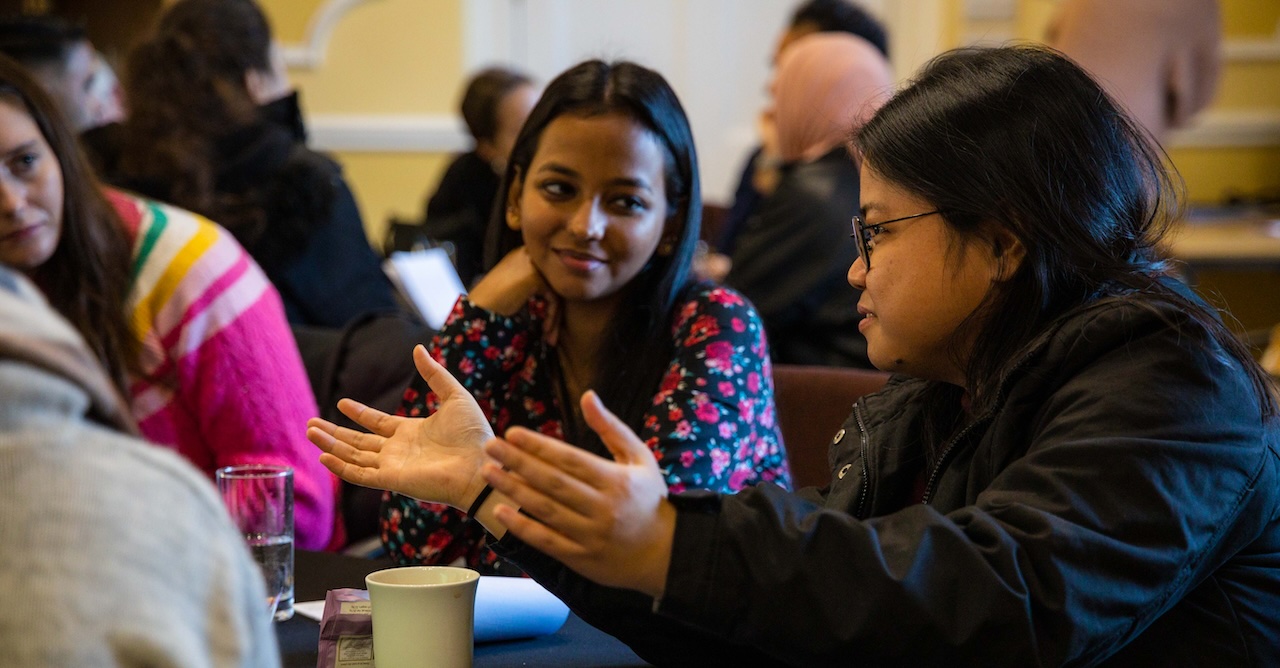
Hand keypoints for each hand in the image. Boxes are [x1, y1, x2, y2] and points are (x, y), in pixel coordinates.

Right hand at [306, 345, 493, 508]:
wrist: (481, 465)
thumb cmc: (474, 435)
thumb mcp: (455, 395)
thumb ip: (434, 374)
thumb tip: (418, 348)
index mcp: (411, 432)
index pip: (378, 423)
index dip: (359, 414)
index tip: (342, 403)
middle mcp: (398, 450)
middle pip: (358, 442)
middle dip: (334, 432)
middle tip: (310, 424)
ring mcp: (393, 466)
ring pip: (353, 456)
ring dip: (331, 445)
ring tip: (310, 432)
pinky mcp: (392, 480)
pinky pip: (360, 474)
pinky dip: (341, 467)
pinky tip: (324, 456)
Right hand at [467, 246, 562, 344]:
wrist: (479, 307)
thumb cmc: (492, 301)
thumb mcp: (516, 288)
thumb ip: (533, 286)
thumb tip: (556, 299)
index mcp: (523, 256)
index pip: (547, 277)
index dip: (550, 302)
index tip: (547, 325)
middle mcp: (529, 255)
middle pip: (554, 284)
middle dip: (555, 312)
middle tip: (552, 336)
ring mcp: (532, 264)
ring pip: (556, 292)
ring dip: (554, 318)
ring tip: (550, 338)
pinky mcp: (535, 276)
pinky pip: (553, 298)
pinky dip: (552, 316)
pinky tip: (545, 329)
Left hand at [480, 391, 675, 598]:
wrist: (667, 553)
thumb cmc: (650, 500)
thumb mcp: (640, 458)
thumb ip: (611, 428)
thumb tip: (587, 396)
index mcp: (616, 480)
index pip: (570, 459)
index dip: (539, 446)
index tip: (512, 433)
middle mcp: (602, 507)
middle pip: (552, 482)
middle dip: (518, 463)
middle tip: (490, 447)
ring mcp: (590, 535)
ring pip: (546, 510)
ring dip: (514, 490)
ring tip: (488, 473)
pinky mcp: (581, 558)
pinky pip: (547, 541)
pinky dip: (522, 527)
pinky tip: (501, 512)